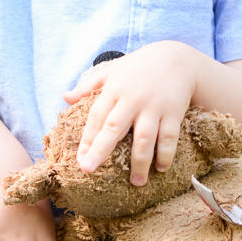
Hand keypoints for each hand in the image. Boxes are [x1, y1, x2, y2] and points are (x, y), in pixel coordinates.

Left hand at [64, 41, 196, 185]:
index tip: (80, 160)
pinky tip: (161, 168)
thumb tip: (65, 97)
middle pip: (114, 129)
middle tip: (89, 170)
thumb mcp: (112, 70)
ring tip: (136, 182)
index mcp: (114, 90)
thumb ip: (89, 85)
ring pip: (144, 139)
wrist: (176, 58)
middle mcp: (132, 100)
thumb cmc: (139, 67)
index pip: (96, 117)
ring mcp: (154, 107)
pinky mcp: (173, 112)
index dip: (87, 139)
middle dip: (101, 150)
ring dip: (140, 163)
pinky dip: (166, 154)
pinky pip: (169, 137)